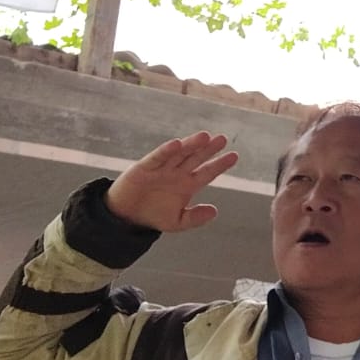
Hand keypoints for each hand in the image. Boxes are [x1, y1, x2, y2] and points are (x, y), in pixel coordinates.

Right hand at [107, 132, 238, 231]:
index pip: (207, 172)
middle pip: (196, 158)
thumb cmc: (153, 216)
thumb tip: (214, 211)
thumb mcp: (176, 222)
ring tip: (205, 137)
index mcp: (187, 184)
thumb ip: (194, 218)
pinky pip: (157, 157)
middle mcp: (177, 173)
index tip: (234, 156)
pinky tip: (177, 143)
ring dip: (191, 145)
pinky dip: (166, 150)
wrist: (125, 217)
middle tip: (222, 139)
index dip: (220, 164)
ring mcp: (162, 168)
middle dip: (208, 149)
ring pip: (179, 154)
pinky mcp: (144, 167)